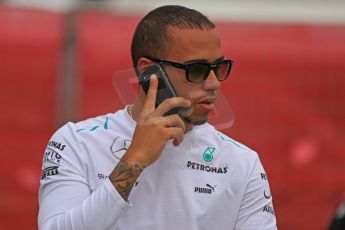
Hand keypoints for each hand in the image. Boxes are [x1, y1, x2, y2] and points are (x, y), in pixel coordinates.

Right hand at [109, 74, 189, 199]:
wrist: (136, 157)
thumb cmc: (140, 145)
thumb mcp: (142, 129)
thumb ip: (152, 122)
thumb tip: (165, 122)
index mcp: (145, 116)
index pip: (149, 98)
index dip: (152, 86)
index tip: (154, 76)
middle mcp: (151, 117)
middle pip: (169, 103)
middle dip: (181, 101)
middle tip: (188, 104)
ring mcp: (157, 124)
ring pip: (177, 120)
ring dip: (181, 129)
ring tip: (178, 137)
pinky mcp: (163, 133)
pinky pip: (178, 132)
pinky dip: (179, 138)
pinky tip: (175, 143)